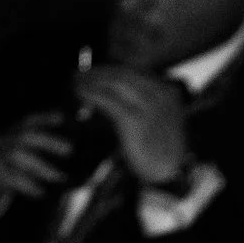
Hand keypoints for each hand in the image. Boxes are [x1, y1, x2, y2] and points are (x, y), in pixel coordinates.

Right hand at [0, 111, 71, 220]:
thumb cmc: (8, 171)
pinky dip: (29, 186)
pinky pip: (12, 178)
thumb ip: (37, 150)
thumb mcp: (20, 156)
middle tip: (70, 150)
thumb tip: (69, 151)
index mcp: (10, 133)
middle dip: (50, 142)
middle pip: (26, 136)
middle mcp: (1, 140)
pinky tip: (41, 192)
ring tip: (59, 177)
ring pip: (19, 157)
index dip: (45, 118)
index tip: (63, 118)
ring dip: (42, 167)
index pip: (28, 121)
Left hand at [75, 65, 190, 185]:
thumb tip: (116, 96)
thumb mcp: (159, 121)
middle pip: (122, 74)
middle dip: (97, 73)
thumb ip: (144, 105)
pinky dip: (91, 94)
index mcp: (167, 92)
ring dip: (91, 81)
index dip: (109, 70)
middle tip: (77, 75)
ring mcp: (148, 105)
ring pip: (113, 84)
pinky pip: (108, 101)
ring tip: (74, 82)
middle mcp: (159, 94)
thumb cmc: (160, 150)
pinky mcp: (134, 118)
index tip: (92, 71)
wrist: (169, 171)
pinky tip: (79, 93)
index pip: (134, 73)